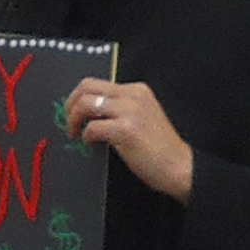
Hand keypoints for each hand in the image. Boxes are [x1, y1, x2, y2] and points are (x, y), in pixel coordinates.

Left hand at [59, 74, 196, 203]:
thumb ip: (119, 109)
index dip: (78, 97)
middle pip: (86, 86)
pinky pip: (92, 127)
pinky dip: (86, 136)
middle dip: (70, 103)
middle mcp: (133, 95)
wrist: (180, 166)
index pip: (96, 83)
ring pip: (85, 104)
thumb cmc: (159, 148)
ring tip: (75, 133)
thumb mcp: (141, 117)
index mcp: (137, 90)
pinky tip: (90, 143)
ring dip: (73, 119)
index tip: (72, 111)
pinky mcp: (126, 130)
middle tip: (68, 120)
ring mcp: (130, 111)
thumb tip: (88, 111)